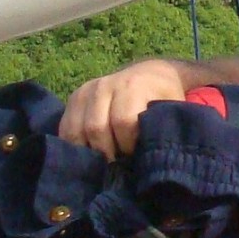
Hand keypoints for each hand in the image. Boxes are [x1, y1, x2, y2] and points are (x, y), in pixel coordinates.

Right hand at [58, 58, 190, 158]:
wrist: (151, 73)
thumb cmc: (164, 95)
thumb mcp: (173, 106)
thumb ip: (164, 126)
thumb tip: (156, 158)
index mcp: (133, 86)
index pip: (123, 122)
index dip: (128, 145)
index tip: (135, 155)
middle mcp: (106, 85)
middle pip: (96, 128)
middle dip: (106, 152)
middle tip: (117, 164)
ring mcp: (87, 90)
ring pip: (76, 129)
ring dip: (88, 151)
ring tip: (103, 161)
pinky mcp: (74, 97)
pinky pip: (65, 127)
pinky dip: (74, 145)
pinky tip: (88, 154)